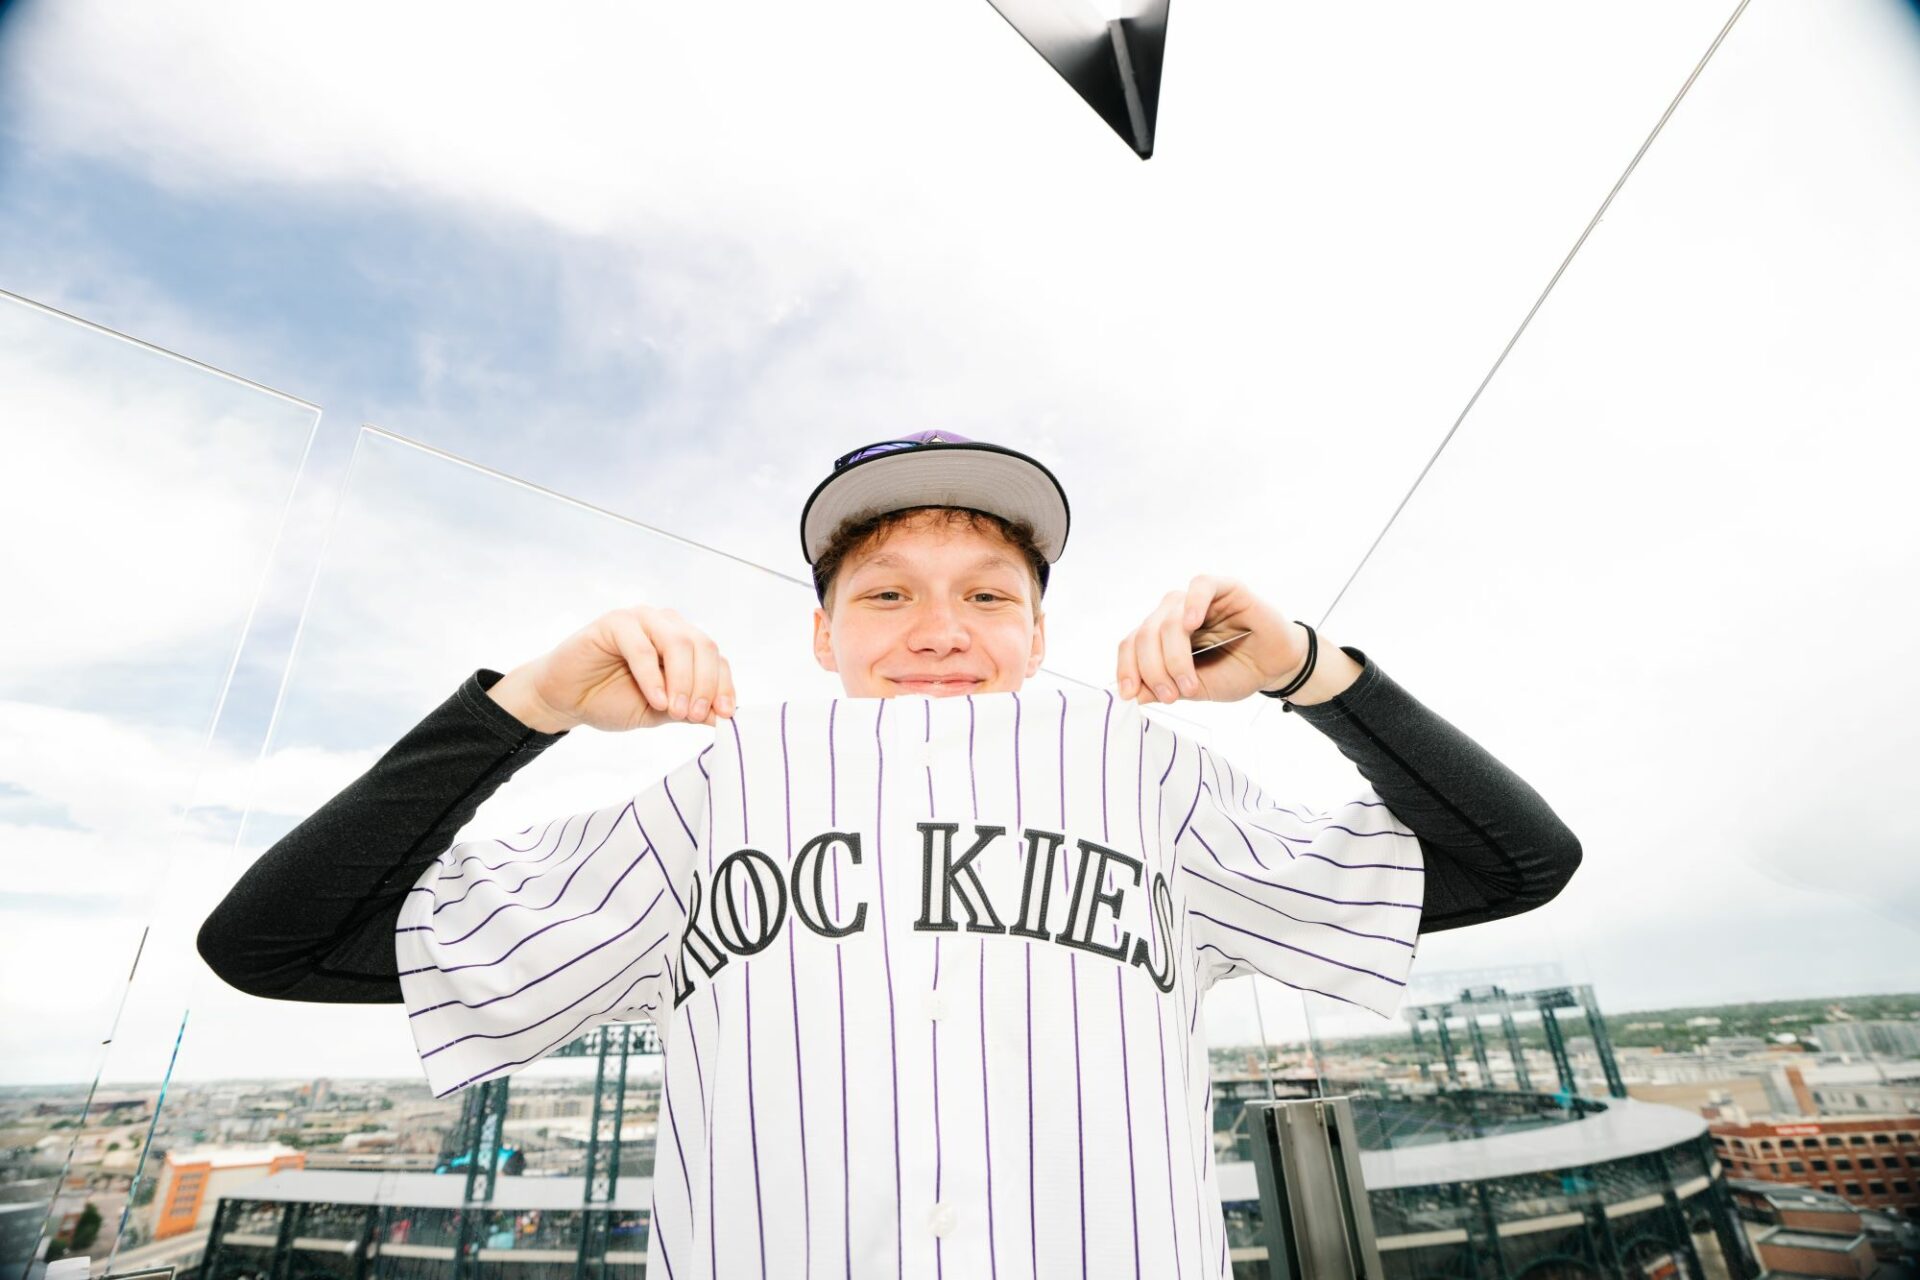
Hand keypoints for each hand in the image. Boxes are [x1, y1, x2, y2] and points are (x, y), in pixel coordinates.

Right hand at [496, 606, 736, 732]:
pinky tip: (656, 699)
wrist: (566, 700)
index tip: (725, 715)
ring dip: (683, 680)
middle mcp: (667, 625)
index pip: (716, 659)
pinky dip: (653, 676)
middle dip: (704, 685)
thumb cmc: (611, 700)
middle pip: (703, 647)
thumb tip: (725, 717)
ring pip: (679, 643)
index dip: (723, 686)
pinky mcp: (615, 622)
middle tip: (693, 715)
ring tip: (675, 710)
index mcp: (683, 643)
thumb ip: (690, 711)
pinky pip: (642, 647)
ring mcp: (642, 620)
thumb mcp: (659, 712)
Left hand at [1115, 575, 1309, 704]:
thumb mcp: (1196, 689)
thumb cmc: (1236, 673)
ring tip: (1189, 682)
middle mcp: (1174, 614)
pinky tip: (1193, 625)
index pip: (1131, 644)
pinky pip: (1201, 586)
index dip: (1126, 668)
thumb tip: (1133, 694)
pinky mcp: (1225, 589)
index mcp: (1161, 636)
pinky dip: (1193, 603)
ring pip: (1168, 618)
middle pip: (1145, 634)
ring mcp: (1198, 600)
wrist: (1276, 668)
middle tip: (1170, 695)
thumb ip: (1164, 688)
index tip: (1129, 694)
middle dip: (1153, 669)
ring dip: (1173, 655)